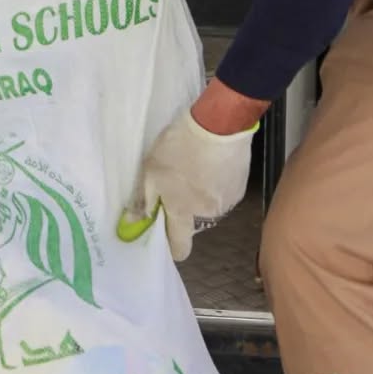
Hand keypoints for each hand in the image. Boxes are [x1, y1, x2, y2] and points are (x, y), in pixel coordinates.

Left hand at [117, 83, 261, 261]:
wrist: (219, 125)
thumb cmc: (180, 147)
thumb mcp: (151, 169)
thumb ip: (143, 199)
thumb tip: (132, 222)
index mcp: (184, 214)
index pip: (180, 248)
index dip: (170, 243)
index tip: (163, 227)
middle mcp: (208, 216)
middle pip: (194, 223)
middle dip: (185, 208)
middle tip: (177, 181)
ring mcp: (227, 202)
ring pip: (209, 206)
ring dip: (202, 194)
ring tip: (197, 165)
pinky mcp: (240, 187)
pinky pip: (224, 192)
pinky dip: (217, 182)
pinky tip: (212, 161)